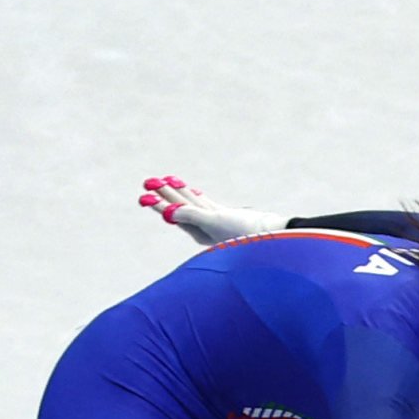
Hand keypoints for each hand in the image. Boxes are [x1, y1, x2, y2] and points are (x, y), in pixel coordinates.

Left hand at [140, 177, 277, 246]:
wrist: (274, 237)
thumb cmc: (245, 233)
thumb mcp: (215, 222)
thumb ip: (192, 215)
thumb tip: (169, 212)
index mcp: (198, 232)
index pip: (173, 215)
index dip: (159, 204)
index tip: (144, 195)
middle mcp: (204, 228)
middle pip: (179, 208)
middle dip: (165, 195)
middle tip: (149, 181)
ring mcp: (215, 222)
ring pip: (192, 204)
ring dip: (178, 193)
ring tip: (165, 181)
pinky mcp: (226, 218)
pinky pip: (206, 205)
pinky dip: (197, 197)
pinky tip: (192, 192)